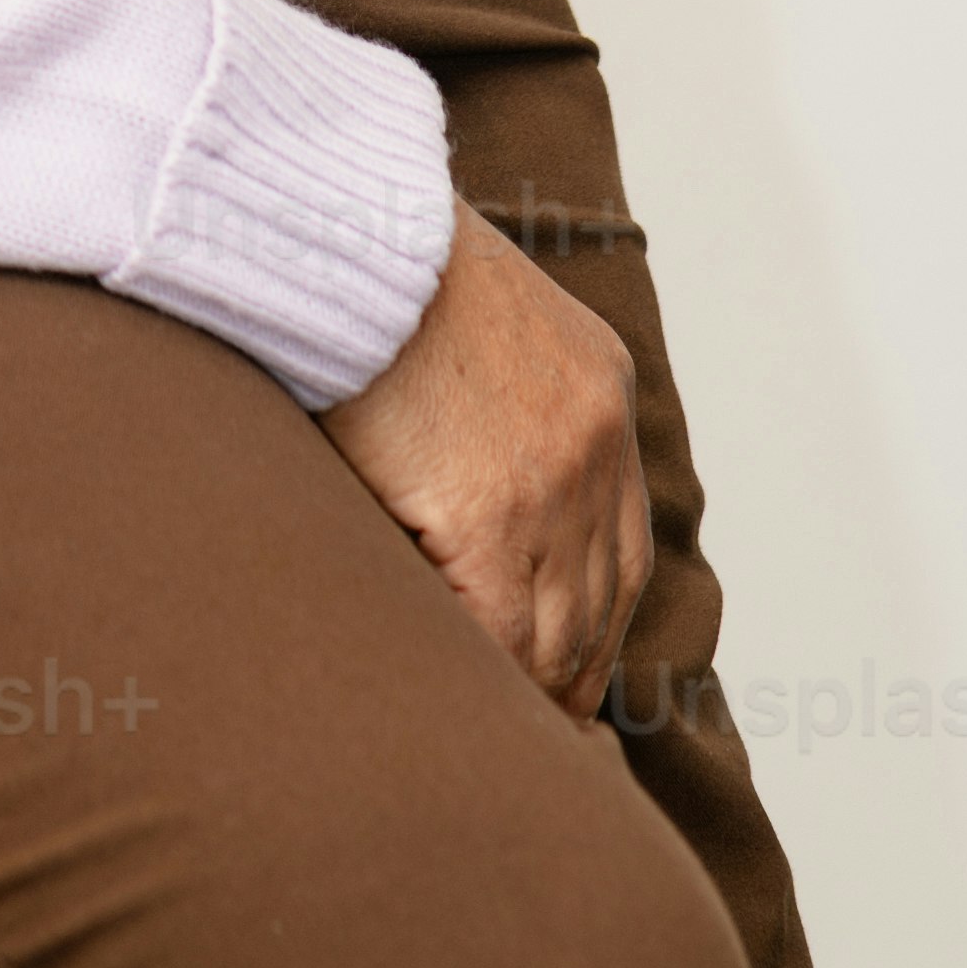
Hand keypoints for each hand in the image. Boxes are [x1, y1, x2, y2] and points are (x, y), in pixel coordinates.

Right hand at [319, 205, 652, 718]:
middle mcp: (599, 441)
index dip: (590, 622)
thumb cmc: (372, 263)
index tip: (563, 675)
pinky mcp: (493, 515)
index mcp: (598, 389)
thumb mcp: (468, 314)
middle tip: (540, 740)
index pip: (621, 548)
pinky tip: (454, 707)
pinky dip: (488, 680)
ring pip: (561, 633)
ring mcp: (556, 482)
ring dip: (533, 692)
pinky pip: (503, 634)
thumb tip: (447, 467)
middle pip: (603, 604)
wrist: (345, 227)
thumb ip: (487, 394)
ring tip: (493, 738)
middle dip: (571, 676)